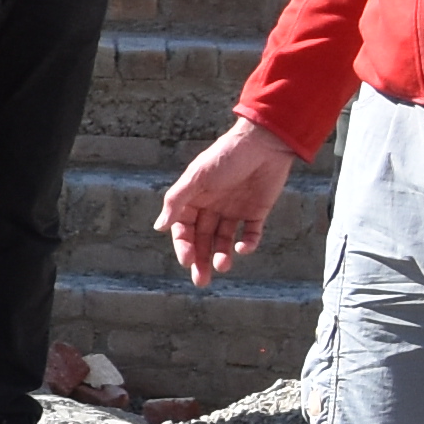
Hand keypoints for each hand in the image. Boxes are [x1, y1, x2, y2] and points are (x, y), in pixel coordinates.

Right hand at [160, 118, 293, 285]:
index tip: (187, 260)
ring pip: (224, 241)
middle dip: (201, 260)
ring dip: (222, 255)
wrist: (264, 142)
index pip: (184, 229)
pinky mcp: (256, 212)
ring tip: (223, 265)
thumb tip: (159, 227)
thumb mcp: (197, 176)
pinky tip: (243, 247)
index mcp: (194, 198)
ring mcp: (234, 210)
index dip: (184, 245)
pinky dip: (247, 244)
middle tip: (201, 281)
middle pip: (203, 240)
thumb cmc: (226, 155)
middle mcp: (212, 207)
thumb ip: (177, 201)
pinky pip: (250, 233)